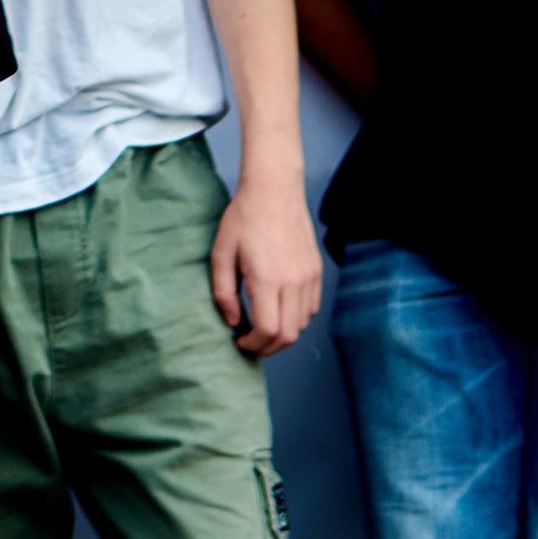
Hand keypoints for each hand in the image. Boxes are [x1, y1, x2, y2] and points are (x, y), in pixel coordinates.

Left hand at [210, 170, 322, 356]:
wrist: (274, 191)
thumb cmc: (244, 218)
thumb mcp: (221, 254)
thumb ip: (223, 292)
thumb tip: (233, 321)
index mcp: (266, 279)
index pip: (267, 331)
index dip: (253, 345)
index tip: (240, 342)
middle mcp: (292, 282)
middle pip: (288, 336)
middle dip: (268, 348)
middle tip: (251, 344)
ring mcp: (308, 278)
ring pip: (302, 325)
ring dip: (283, 334)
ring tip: (264, 327)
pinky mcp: (316, 272)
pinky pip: (311, 309)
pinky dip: (296, 319)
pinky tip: (280, 310)